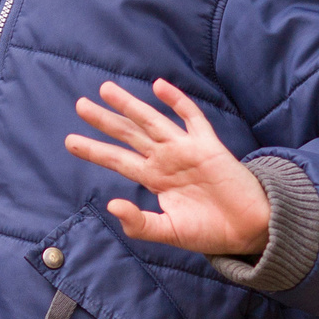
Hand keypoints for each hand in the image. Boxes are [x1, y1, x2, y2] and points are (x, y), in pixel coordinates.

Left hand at [64, 80, 269, 258]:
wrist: (248, 230)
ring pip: (153, 121)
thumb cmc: (209, 231)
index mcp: (154, 179)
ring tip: (106, 90)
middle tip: (80, 104)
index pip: (118, 160)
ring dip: (130, 105)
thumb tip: (111, 205)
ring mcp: (186, 150)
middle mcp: (166, 160)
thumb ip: (139, 223)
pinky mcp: (209, 146)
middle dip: (105, 120)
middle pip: (129, 134)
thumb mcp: (168, 232)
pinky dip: (177, 102)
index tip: (70, 140)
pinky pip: (192, 118)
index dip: (95, 150)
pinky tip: (159, 86)